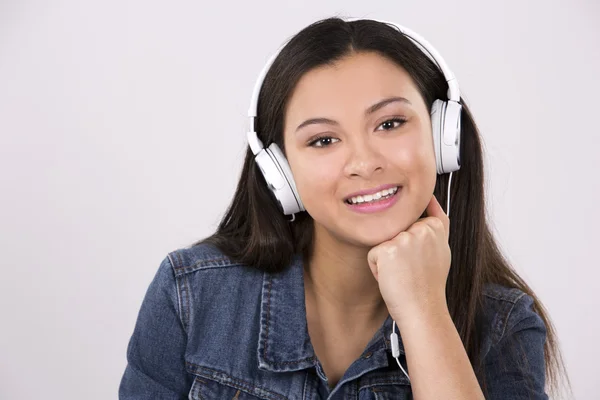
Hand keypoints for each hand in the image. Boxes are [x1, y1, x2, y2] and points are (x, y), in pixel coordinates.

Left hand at [367, 194, 450, 321]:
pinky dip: (377, 270)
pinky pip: (373, 255)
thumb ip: (435, 221)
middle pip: (394, 232)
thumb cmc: (429, 283)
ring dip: (387, 260)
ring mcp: (404, 238)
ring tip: (403, 275)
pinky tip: (393, 279)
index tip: (422, 263)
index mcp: (435, 226)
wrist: (423, 310)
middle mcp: (421, 228)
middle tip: (412, 271)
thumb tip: (429, 197)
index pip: (409, 224)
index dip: (411, 246)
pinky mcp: (387, 249)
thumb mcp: (441, 248)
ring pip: (382, 242)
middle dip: (398, 251)